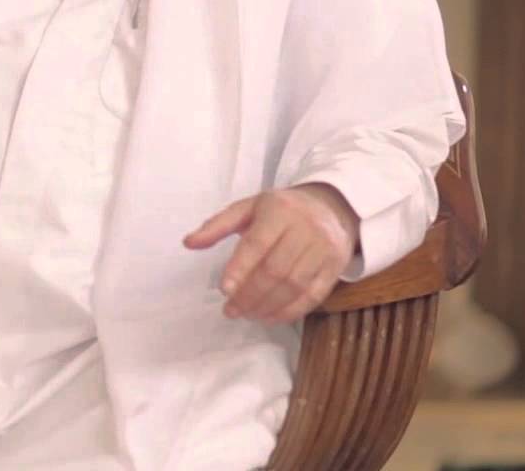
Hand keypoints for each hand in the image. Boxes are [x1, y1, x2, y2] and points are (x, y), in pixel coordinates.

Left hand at [182, 184, 361, 324]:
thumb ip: (217, 226)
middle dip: (250, 294)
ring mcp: (324, 249)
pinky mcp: (336, 267)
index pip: (257, 243)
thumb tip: (188, 243)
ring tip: (247, 314)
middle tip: (231, 310)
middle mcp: (306, 229)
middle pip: (276, 269)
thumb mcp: (248, 208)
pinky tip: (270, 317)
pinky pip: (313, 296)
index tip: (224, 290)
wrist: (332, 207)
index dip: (240, 269)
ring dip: (268, 306)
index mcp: (279, 210)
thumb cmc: (281, 210)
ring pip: (295, 286)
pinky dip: (290, 311)